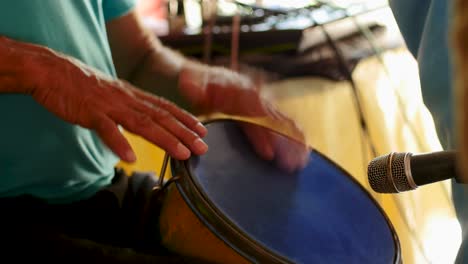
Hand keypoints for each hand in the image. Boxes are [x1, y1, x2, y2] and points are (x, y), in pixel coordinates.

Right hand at [0, 36, 207, 161]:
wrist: (52, 71)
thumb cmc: (82, 85)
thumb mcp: (113, 93)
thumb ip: (129, 106)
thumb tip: (143, 120)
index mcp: (132, 95)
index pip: (165, 107)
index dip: (185, 119)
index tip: (203, 130)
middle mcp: (127, 99)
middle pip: (161, 118)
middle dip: (184, 133)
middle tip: (203, 147)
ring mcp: (110, 106)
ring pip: (142, 123)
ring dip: (164, 139)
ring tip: (182, 154)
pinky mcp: (90, 112)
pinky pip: (106, 130)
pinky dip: (119, 144)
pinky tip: (129, 158)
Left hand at [178, 61, 309, 171]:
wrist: (206, 76)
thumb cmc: (198, 83)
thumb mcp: (192, 81)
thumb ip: (192, 85)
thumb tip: (189, 86)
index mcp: (238, 92)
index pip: (253, 116)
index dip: (261, 135)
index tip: (268, 153)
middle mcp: (256, 96)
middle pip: (274, 120)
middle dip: (285, 142)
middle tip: (293, 163)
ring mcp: (264, 102)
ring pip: (284, 122)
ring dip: (295, 141)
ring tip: (303, 161)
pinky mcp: (267, 109)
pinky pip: (285, 121)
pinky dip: (296, 135)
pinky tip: (305, 151)